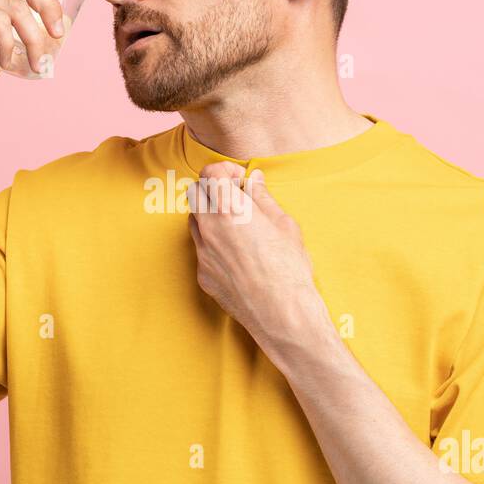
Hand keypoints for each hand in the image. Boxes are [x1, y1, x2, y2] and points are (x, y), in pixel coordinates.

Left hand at [186, 162, 329, 344]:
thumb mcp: (284, 225)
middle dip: (213, 189)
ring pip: (194, 220)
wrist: (282, 313)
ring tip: (236, 225)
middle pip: (195, 193)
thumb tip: (254, 180)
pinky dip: (213, 243)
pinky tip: (236, 255)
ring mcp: (202, 252)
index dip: (225, 171)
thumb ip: (263, 199)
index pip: (210, 173)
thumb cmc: (289, 268)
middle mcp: (209, 227)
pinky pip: (201, 249)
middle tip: (235, 198)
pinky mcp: (202, 274)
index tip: (239, 179)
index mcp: (230, 208)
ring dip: (209, 215)